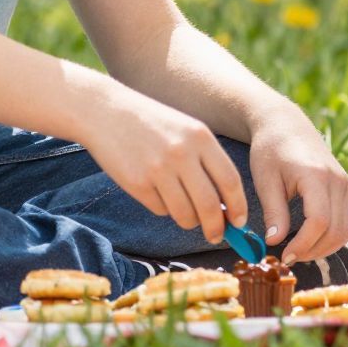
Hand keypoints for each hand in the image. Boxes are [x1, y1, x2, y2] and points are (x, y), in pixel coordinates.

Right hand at [81, 84, 247, 246]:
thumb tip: (226, 204)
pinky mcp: (137, 183)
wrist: (107, 111)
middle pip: (209, 205)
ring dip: (189, 221)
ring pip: (185, 215)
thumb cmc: (153, 123)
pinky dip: (164, 208)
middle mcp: (182, 153)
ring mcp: (158, 169)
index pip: (230, 181)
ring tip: (185, 212)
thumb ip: (207, 161)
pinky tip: (156, 190)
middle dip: (216, 228)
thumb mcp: (187, 130)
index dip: (238, 206)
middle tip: (216, 235)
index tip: (240, 223)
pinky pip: (161, 210)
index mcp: (201, 137)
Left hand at [246, 108, 347, 262]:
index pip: (319, 221)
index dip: (303, 245)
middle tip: (288, 258)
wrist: (286, 125)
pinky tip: (313, 240)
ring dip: (326, 248)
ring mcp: (346, 184)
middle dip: (313, 251)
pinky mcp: (347, 189)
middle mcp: (337, 180)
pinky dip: (335, 237)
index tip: (283, 256)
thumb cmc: (271, 150)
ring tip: (300, 251)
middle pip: (336, 230)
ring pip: (347, 230)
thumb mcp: (265, 180)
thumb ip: (273, 212)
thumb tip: (275, 243)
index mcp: (316, 176)